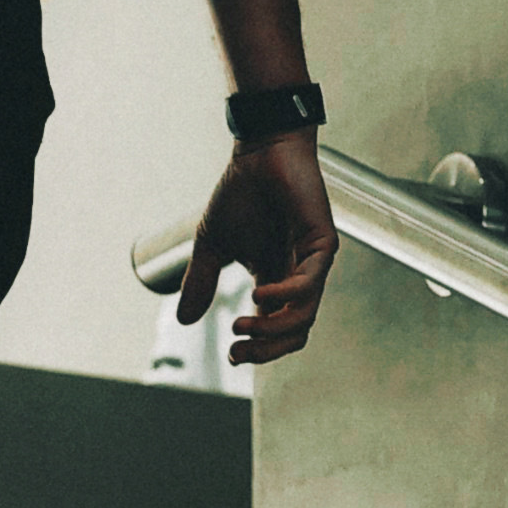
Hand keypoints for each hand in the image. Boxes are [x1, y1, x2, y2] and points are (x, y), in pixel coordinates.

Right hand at [181, 132, 336, 363]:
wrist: (259, 154)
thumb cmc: (241, 194)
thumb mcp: (211, 245)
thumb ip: (200, 282)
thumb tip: (185, 320)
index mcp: (274, 279)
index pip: (274, 328)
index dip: (256, 348)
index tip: (231, 354)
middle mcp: (298, 276)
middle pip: (295, 331)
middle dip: (267, 349)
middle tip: (239, 349)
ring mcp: (313, 262)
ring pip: (305, 315)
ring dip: (273, 328)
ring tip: (242, 325)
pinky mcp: (322, 243)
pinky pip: (310, 283)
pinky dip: (286, 295)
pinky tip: (258, 294)